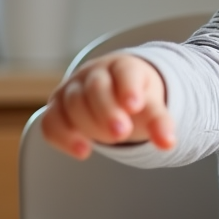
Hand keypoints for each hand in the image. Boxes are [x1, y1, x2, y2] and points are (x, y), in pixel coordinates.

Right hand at [41, 53, 175, 159]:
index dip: (128, 88)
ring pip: (73, 104)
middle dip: (107, 111)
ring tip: (110, 143)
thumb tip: (168, 143)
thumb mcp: (151, 107)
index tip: (135, 106)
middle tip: (122, 132)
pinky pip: (51, 122)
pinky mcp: (56, 109)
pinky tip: (83, 151)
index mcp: (123, 67)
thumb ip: (159, 122)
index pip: (125, 72)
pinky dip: (64, 137)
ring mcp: (72, 89)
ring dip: (90, 125)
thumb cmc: (135, 98)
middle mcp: (95, 74)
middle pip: (96, 88)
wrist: (115, 92)